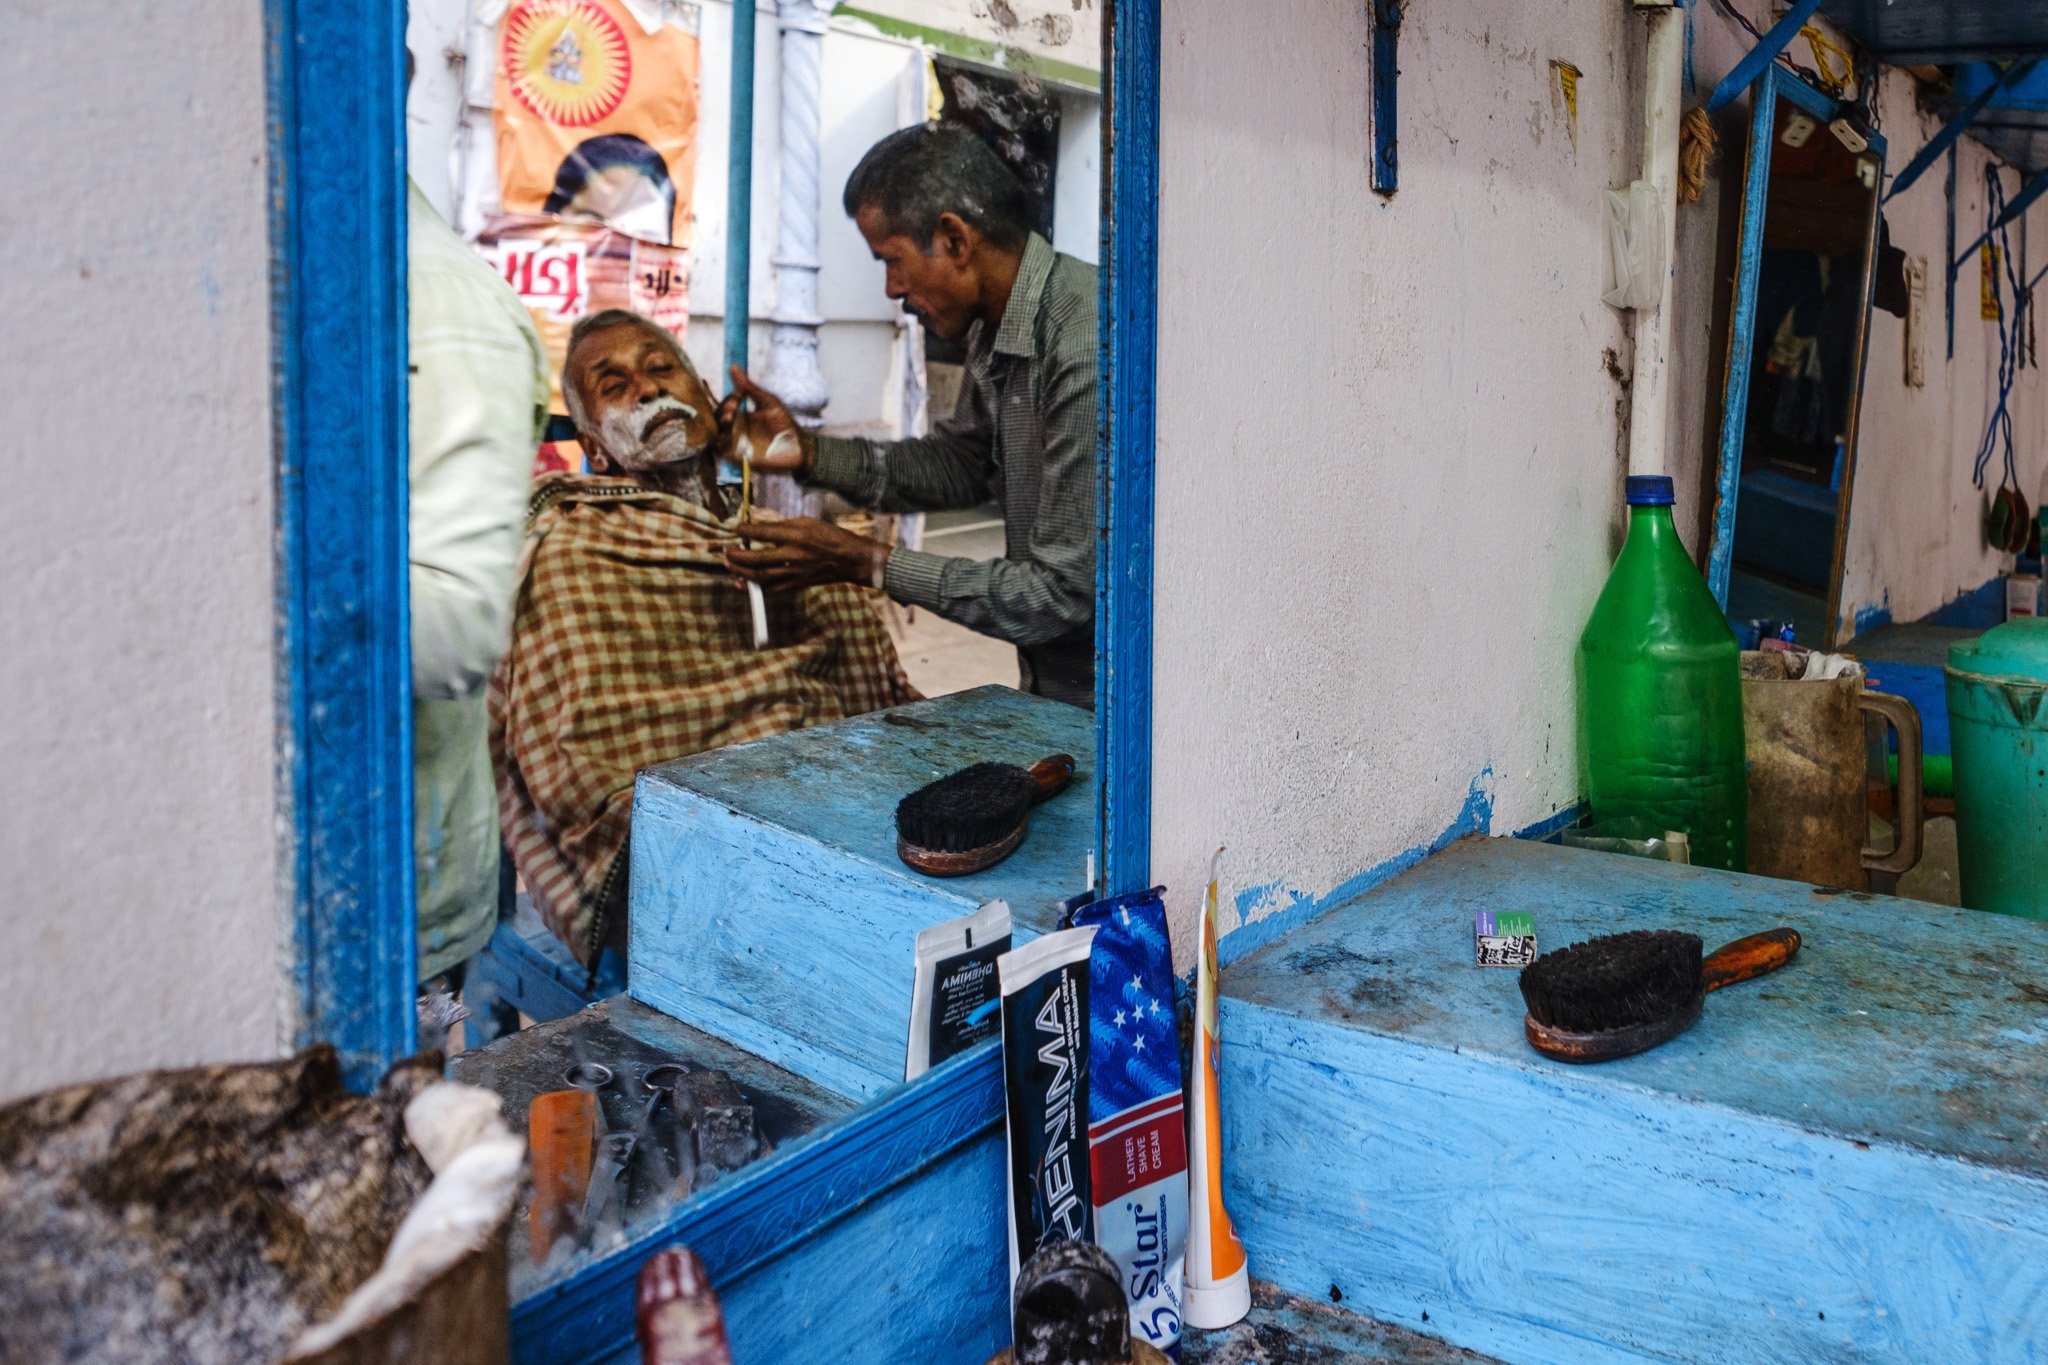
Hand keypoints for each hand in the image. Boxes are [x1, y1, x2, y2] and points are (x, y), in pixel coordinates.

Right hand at [718, 366, 813, 475]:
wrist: (799, 447)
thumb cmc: (785, 424)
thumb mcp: (768, 402)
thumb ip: (750, 387)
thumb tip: (733, 366)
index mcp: (740, 416)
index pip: (723, 407)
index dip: (727, 400)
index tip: (739, 394)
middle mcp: (735, 429)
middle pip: (715, 419)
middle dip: (721, 409)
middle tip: (734, 404)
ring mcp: (735, 443)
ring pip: (714, 434)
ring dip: (718, 424)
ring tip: (729, 416)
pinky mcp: (737, 457)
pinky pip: (720, 450)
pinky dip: (720, 440)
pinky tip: (729, 432)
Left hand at [724, 517, 888, 592]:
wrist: (850, 559)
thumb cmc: (830, 536)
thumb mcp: (808, 522)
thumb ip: (784, 525)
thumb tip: (760, 527)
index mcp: (797, 535)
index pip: (763, 533)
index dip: (745, 530)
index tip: (735, 528)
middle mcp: (794, 555)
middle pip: (756, 559)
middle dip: (736, 555)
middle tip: (725, 550)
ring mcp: (795, 573)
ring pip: (760, 576)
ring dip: (740, 572)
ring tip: (728, 565)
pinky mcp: (797, 584)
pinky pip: (771, 589)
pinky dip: (755, 587)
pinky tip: (743, 583)